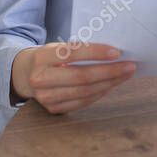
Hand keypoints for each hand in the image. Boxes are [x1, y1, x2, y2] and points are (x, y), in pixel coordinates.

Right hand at [10, 42, 135, 114]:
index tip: (117, 52)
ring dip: (109, 83)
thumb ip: (80, 49)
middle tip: (130, 66)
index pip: (74, 54)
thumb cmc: (50, 57)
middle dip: (110, 72)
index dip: (97, 53)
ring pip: (85, 92)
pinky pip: (82, 102)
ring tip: (125, 75)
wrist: (26, 75)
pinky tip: (111, 85)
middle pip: (82, 77)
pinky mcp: (53, 109)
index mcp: (43, 57)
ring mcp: (46, 97)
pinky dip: (100, 93)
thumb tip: (114, 53)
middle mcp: (41, 79)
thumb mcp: (58, 47)